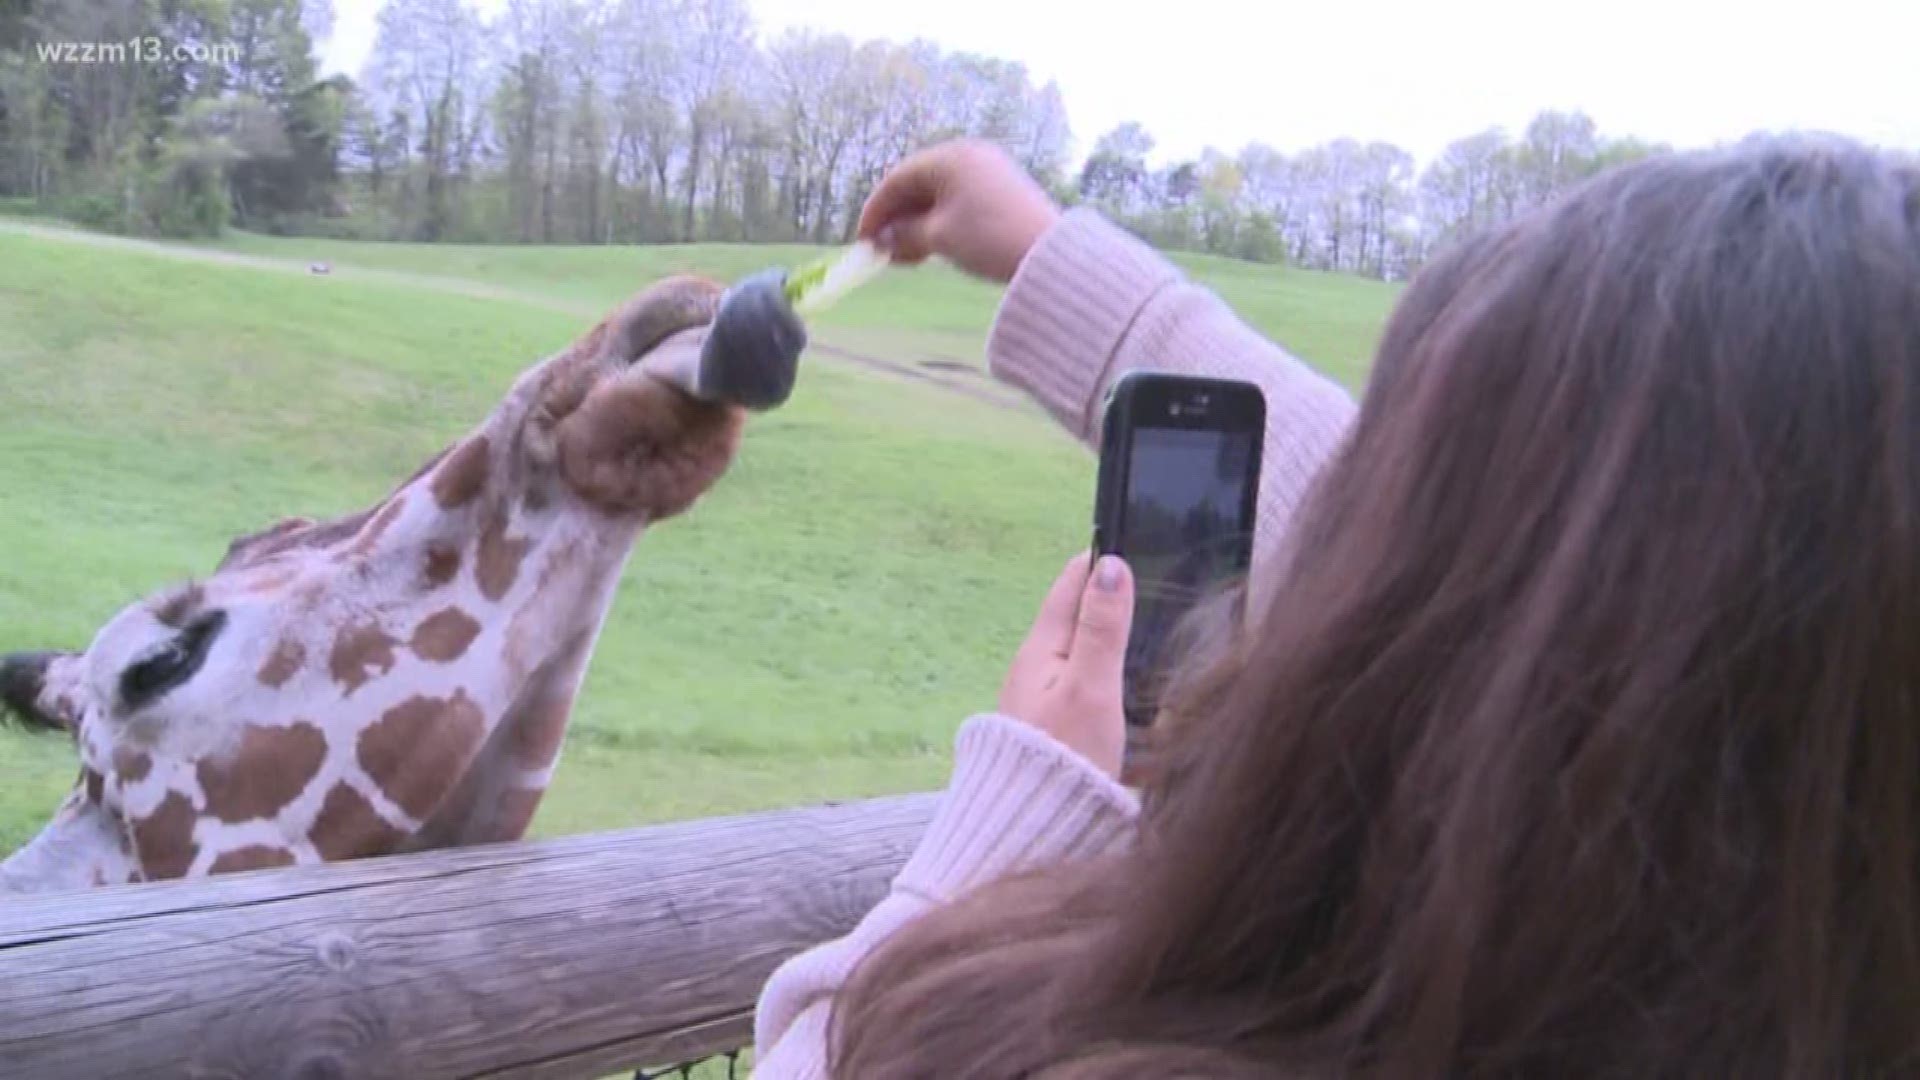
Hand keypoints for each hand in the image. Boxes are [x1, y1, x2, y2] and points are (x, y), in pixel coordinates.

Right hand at [857, 139, 1061, 282]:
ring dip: (918, 225)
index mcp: (950, 157)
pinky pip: (960, 201)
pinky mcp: (1002, 190)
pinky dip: (941, 222)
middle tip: (884, 253)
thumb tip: (884, 240)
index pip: (898, 179)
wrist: (1049, 254)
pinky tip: (933, 248)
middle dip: (897, 220)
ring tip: (907, 258)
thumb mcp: (939, 237)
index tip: (863, 241)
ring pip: (939, 195)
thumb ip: (905, 235)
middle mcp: (969, 155)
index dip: (876, 211)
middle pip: (918, 185)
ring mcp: (988, 170)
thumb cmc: (989, 239)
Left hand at [998, 552, 1134, 778]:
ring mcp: (1041, 701)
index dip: (1101, 561)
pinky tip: (1129, 692)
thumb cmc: (1063, 758)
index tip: (1130, 541)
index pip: (1071, 583)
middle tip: (1147, 583)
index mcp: (1040, 649)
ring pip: (1081, 656)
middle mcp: (1035, 670)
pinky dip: (1108, 682)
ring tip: (1145, 631)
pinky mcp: (1053, 731)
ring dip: (1109, 643)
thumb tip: (1110, 565)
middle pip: (1075, 619)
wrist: (1033, 830)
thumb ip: (1102, 628)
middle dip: (1107, 601)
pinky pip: (1084, 691)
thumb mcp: (1092, 686)